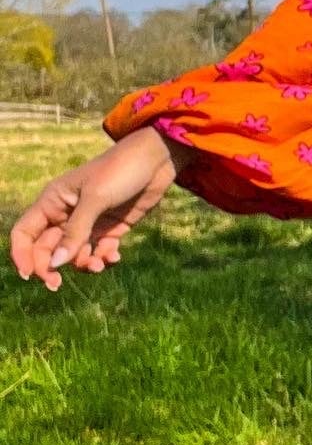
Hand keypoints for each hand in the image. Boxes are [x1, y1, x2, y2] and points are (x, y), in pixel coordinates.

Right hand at [8, 127, 195, 291]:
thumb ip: (76, 232)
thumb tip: (55, 264)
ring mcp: (89, 223)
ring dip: (82, 265)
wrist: (157, 159)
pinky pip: (99, 252)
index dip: (22, 255)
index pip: (25, 233)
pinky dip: (103, 259)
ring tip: (99, 264)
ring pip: (74, 255)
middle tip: (57, 285)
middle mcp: (66, 214)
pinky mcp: (111, 228)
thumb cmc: (120, 170)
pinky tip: (114, 258)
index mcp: (53, 201)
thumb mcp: (96, 199)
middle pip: (47, 249)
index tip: (31, 276)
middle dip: (51, 268)